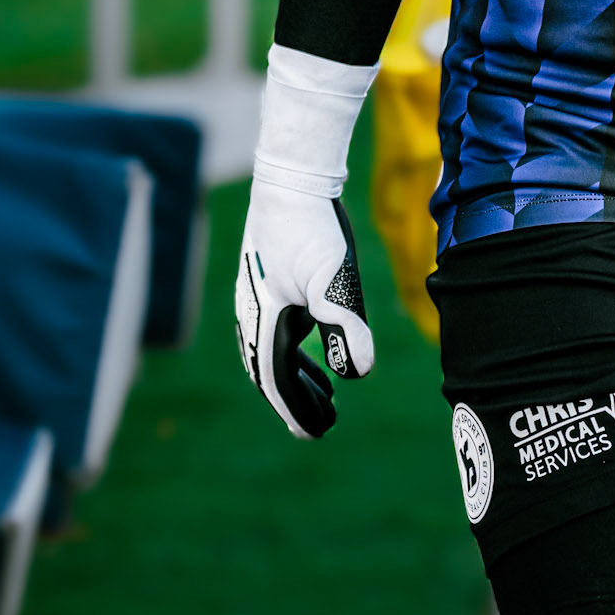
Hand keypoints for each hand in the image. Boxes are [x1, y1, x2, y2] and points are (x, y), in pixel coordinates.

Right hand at [236, 182, 374, 437]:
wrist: (290, 180)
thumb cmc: (311, 229)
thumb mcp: (334, 278)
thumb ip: (345, 324)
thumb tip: (360, 373)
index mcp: (266, 322)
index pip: (276, 382)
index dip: (296, 410)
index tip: (315, 434)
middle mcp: (254, 315)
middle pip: (271, 372)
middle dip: (297, 400)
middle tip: (323, 423)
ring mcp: (258, 298)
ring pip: (272, 351)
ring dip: (296, 376)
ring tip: (325, 392)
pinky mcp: (267, 280)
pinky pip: (276, 328)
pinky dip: (293, 348)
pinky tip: (312, 343)